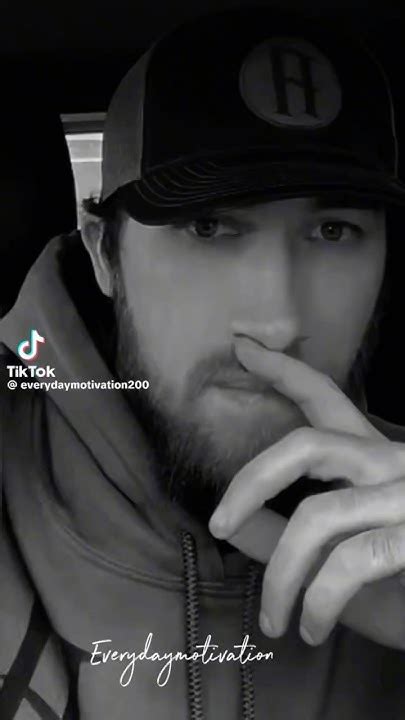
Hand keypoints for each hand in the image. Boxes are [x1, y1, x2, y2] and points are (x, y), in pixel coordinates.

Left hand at [208, 336, 404, 648]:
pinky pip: (348, 564)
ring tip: (271, 622)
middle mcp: (392, 464)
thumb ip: (289, 535)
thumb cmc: (404, 584)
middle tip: (218, 524)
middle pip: (306, 447)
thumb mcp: (342, 556)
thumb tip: (237, 524)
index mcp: (375, 458)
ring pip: (317, 518)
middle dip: (251, 483)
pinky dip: (317, 602)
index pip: (325, 399)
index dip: (282, 371)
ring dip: (281, 579)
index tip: (243, 346)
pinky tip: (310, 629)